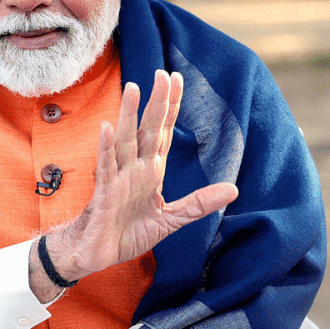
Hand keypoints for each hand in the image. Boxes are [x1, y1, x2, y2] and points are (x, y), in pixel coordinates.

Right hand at [48, 70, 238, 282]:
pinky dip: (106, 148)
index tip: (176, 78)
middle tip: (161, 73)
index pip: (162, 132)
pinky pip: (105, 167)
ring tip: (132, 89)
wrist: (96, 255)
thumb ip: (198, 203)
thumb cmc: (126, 234)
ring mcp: (117, 178)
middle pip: (146, 129)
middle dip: (155, 103)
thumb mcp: (171, 219)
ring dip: (128, 115)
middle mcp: (134, 169)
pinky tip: (107, 128)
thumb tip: (233, 189)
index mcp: (150, 171)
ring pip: (124, 141)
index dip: (170, 106)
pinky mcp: (103, 194)